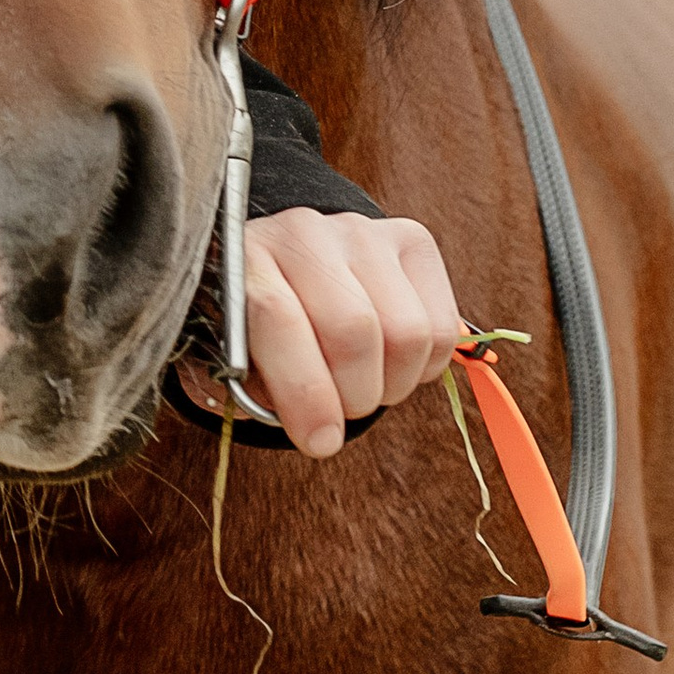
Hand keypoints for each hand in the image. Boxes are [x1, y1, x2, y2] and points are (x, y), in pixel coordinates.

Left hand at [244, 208, 463, 459]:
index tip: (319, 441)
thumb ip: (251, 390)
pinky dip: (422, 367)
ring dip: (391, 384)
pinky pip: (442, 327)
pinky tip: (391, 361)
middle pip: (353, 329)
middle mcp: (303, 233)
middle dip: (353, 395)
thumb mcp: (232, 357)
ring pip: (406, 332)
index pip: (280, 318)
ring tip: (364, 385)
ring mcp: (362, 232)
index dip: (305, 390)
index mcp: (243, 259)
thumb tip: (315, 426)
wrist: (288, 267)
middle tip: (342, 410)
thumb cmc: (255, 325)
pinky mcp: (411, 240)